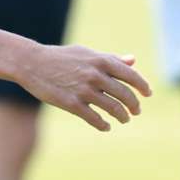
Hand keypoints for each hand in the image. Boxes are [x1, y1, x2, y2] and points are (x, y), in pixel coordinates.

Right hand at [15, 44, 151, 131]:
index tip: (147, 94)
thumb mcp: (87, 53)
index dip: (142, 86)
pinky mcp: (72, 104)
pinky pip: (94, 119)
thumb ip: (110, 58)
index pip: (131, 75)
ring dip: (122, 116)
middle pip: (124, 94)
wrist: (32, 63)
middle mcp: (96, 75)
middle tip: (135, 112)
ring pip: (113, 108)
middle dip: (134, 105)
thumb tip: (132, 61)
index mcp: (101, 61)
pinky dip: (103, 125)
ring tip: (124, 120)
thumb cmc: (61, 57)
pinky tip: (106, 126)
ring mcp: (84, 90)